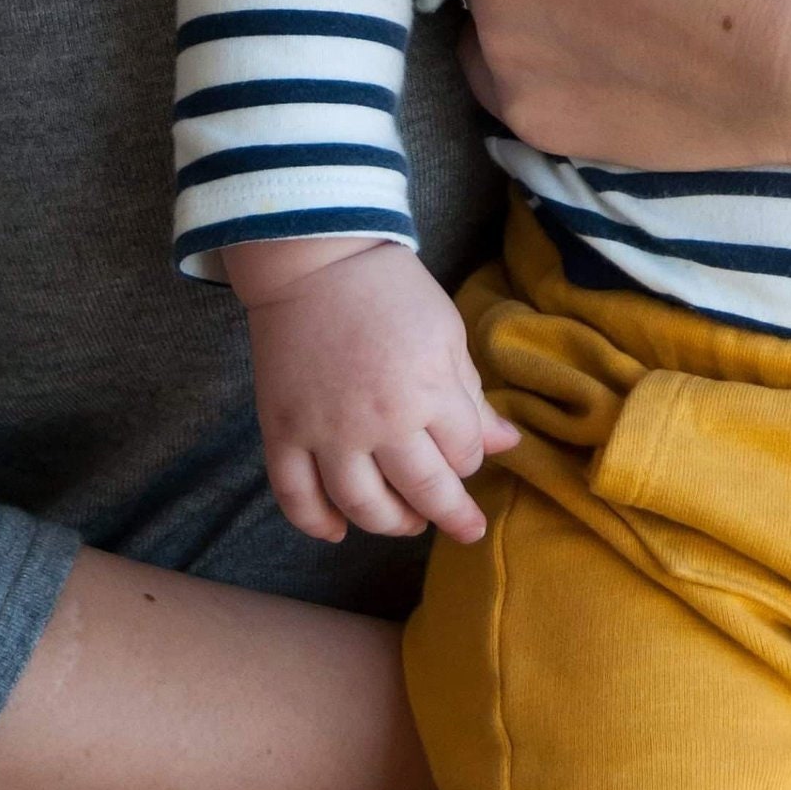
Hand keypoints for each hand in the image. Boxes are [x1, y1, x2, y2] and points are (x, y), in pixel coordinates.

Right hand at [226, 236, 518, 547]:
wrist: (314, 258)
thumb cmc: (390, 289)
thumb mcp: (446, 332)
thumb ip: (472, 394)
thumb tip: (508, 444)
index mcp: (427, 390)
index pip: (464, 454)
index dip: (471, 457)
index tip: (466, 450)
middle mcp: (379, 421)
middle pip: (423, 491)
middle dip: (451, 514)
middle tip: (465, 527)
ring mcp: (326, 431)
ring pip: (362, 507)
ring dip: (391, 524)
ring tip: (408, 522)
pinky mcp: (282, 431)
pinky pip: (295, 496)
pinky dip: (316, 522)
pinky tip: (337, 531)